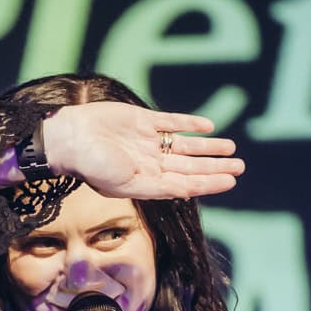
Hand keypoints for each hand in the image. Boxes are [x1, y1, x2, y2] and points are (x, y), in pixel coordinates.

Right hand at [41, 100, 244, 199]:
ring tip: (231, 148)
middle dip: (215, 166)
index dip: (209, 182)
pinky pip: (171, 121)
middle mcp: (149, 162)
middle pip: (190, 165)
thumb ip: (158, 187)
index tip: (231, 181)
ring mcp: (146, 141)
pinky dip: (189, 123)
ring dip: (208, 148)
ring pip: (185, 145)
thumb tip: (190, 191)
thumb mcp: (127, 183)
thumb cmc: (92, 166)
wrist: (69, 138)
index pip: (186, 183)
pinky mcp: (141, 119)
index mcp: (146, 182)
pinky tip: (208, 127)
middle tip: (241, 166)